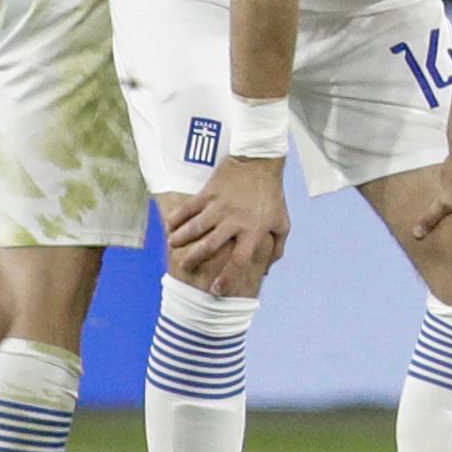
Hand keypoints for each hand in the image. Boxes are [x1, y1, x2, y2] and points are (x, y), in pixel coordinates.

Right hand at [171, 152, 288, 288]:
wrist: (260, 161)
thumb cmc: (272, 194)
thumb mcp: (282, 222)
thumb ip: (276, 247)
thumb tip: (267, 271)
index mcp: (254, 230)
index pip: (239, 260)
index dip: (227, 277)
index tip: (216, 290)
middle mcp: (235, 220)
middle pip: (209, 246)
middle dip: (194, 260)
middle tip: (185, 268)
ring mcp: (220, 205)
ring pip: (194, 227)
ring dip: (180, 239)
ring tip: (173, 245)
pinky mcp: (209, 192)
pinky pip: (188, 208)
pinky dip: (176, 218)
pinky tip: (169, 226)